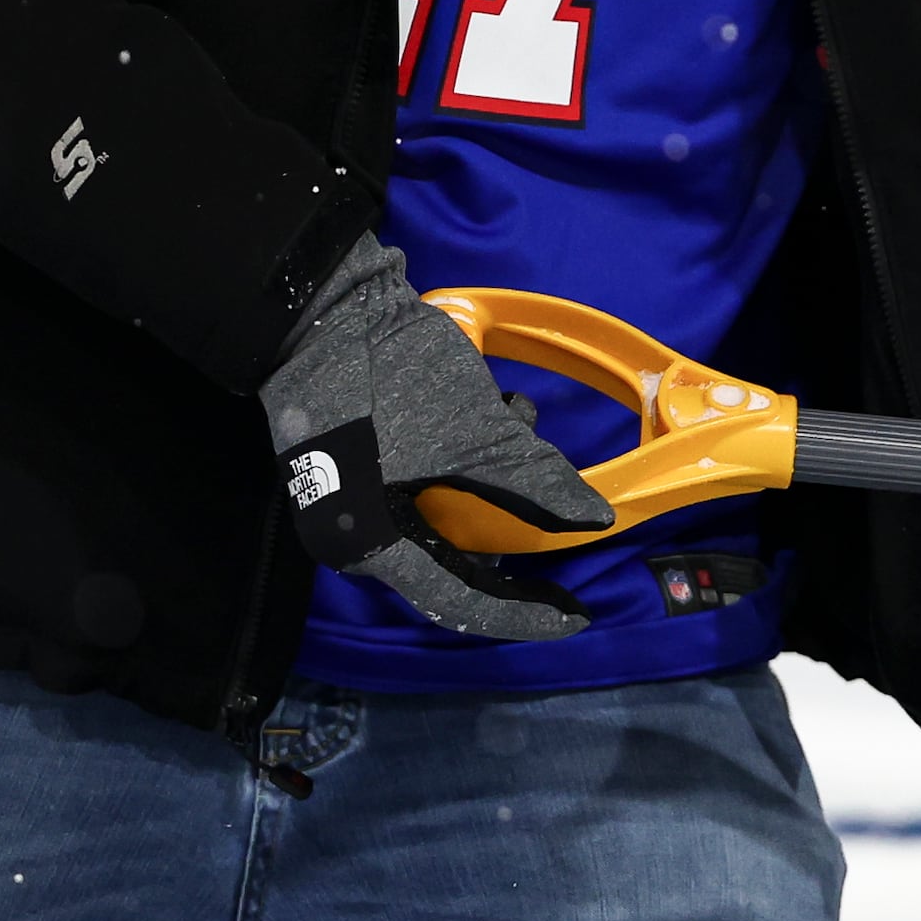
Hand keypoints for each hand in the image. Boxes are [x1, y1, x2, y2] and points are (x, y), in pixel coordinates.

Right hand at [259, 235, 616, 640]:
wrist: (324, 305)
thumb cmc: (393, 379)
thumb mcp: (475, 434)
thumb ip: (534, 484)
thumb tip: (595, 521)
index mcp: (368, 545)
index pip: (457, 603)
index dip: (521, 613)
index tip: (575, 615)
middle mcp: (352, 535)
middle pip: (449, 560)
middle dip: (508, 525)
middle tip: (559, 513)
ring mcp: (352, 496)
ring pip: (443, 513)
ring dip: (492, 474)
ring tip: (517, 419)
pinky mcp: (360, 460)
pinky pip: (426, 482)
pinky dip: (468, 456)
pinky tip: (495, 409)